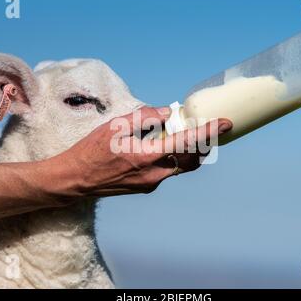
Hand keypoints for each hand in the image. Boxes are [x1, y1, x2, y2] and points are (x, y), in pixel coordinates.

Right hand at [46, 106, 232, 197]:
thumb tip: (165, 113)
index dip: (209, 132)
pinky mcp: (146, 187)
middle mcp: (154, 174)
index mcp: (147, 157)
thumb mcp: (114, 126)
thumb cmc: (91, 151)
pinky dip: (174, 156)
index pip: (187, 143)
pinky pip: (169, 170)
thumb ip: (143, 118)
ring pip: (181, 165)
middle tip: (210, 127)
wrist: (75, 181)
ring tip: (190, 134)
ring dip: (191, 150)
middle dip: (205, 142)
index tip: (225, 124)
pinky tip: (165, 145)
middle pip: (191, 157)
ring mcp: (151, 183)